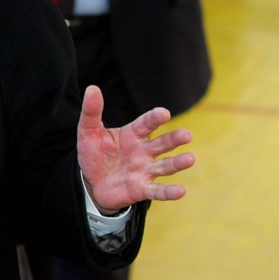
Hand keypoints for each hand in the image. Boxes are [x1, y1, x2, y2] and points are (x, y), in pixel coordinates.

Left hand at [77, 86, 194, 213]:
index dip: (154, 118)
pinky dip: (169, 192)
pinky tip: (181, 191)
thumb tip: (92, 88)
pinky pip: (157, 191)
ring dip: (178, 163)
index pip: (146, 124)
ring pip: (165, 166)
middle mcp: (143, 151)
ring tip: (190, 158)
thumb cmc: (94, 153)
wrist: (90, 182)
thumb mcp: (88, 131)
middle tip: (186, 135)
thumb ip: (91, 112)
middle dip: (174, 139)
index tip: (164, 113)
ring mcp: (145, 170)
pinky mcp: (141, 189)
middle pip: (162, 143)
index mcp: (133, 134)